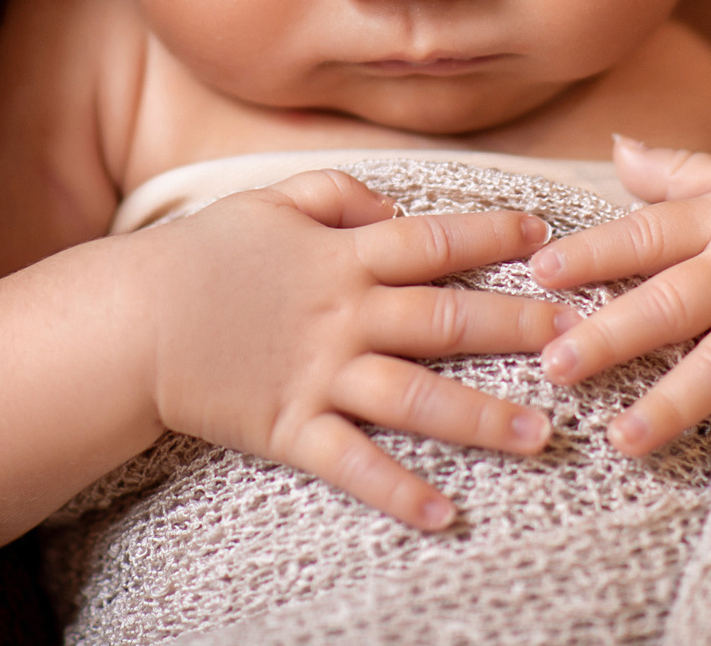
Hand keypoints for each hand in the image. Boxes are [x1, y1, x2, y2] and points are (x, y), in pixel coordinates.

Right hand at [132, 169, 576, 529]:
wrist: (128, 321)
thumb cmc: (201, 255)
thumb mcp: (270, 201)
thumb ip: (338, 194)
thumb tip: (394, 207)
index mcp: (341, 254)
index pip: (434, 241)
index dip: (493, 237)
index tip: (548, 239)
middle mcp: (342, 314)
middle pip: (446, 321)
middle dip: (518, 330)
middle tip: (582, 339)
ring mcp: (318, 374)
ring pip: (415, 398)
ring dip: (481, 419)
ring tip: (540, 437)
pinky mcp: (290, 427)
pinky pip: (352, 464)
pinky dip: (397, 492)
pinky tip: (444, 515)